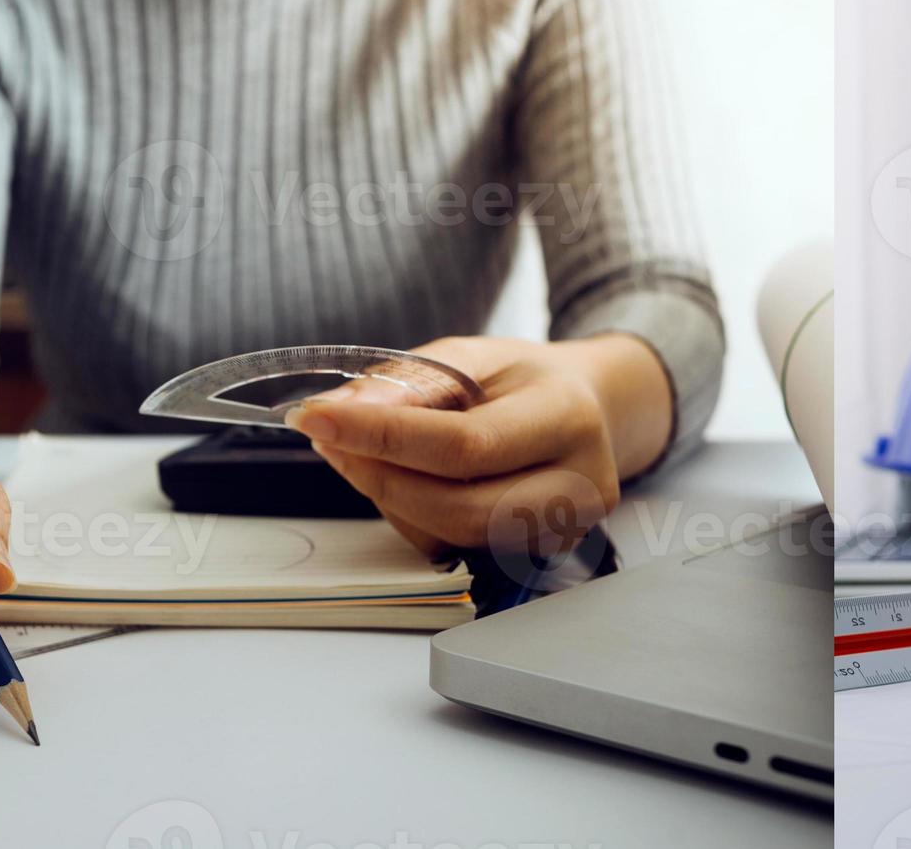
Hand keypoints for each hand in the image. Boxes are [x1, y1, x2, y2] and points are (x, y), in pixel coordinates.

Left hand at [290, 335, 662, 555]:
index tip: (318, 417)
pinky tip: (406, 480)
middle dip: (379, 477)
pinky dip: (415, 517)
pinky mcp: (542, 554)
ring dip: (391, 499)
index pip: (465, 444)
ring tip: (364, 454)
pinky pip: (458, 550)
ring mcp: (566, 529)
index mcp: (568, 417)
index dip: (383, 436)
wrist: (592, 411)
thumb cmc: (529, 381)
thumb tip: (343, 409)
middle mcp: (580, 483)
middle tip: (331, 440)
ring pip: (454, 537)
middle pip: (461, 507)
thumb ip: (412, 380)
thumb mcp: (476, 355)